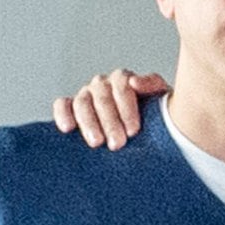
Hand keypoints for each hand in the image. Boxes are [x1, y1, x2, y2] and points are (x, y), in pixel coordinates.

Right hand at [53, 68, 167, 148]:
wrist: (150, 134)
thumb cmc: (157, 117)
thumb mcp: (162, 101)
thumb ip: (152, 86)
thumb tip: (135, 82)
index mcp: (124, 80)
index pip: (122, 85)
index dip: (127, 108)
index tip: (133, 131)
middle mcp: (103, 85)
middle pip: (101, 96)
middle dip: (110, 121)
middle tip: (117, 144)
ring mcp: (87, 95)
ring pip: (82, 101)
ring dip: (89, 122)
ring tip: (97, 142)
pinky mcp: (73, 108)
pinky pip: (63, 105)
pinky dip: (63, 113)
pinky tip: (67, 128)